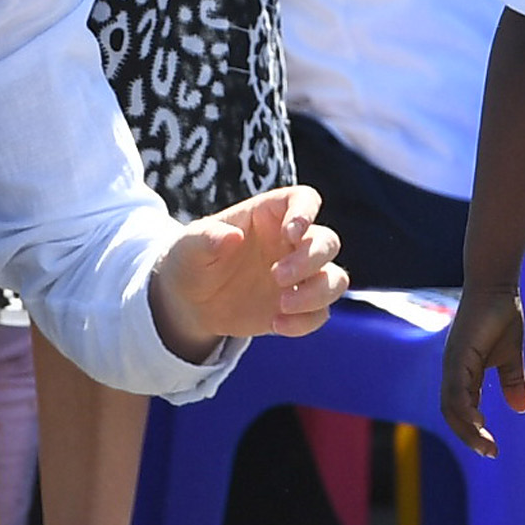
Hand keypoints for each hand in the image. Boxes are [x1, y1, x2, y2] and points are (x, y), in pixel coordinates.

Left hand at [148, 185, 345, 362]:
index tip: (291, 234)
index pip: (304, 200)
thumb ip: (206, 237)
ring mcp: (299, 276)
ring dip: (318, 293)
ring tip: (281, 305)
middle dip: (310, 260)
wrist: (190, 302)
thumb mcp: (188, 246)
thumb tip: (232, 236)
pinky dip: (306, 321)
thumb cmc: (191, 260)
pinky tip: (276, 324)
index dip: (306, 212)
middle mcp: (291, 243)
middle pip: (328, 241)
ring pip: (336, 279)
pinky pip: (321, 313)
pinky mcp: (299, 307)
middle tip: (277, 277)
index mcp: (268, 215)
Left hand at [440, 281, 524, 460]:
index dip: (473, 430)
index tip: (492, 448)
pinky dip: (464, 408)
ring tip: (485, 444)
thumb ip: (512, 381)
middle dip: (469, 436)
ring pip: (451, 405)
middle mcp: (453, 370)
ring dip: (466, 428)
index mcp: (464, 372)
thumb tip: (520, 408)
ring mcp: (453, 362)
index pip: (462, 409)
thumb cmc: (503, 316)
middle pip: (452, 413)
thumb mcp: (512, 356)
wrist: (498, 286)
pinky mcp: (458, 354)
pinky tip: (478, 421)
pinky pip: (456, 388)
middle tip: (490, 453)